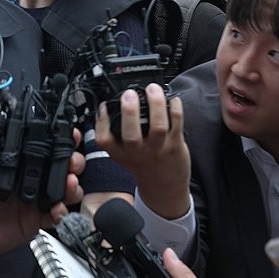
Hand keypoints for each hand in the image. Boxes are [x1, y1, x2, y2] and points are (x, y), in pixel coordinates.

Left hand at [0, 135, 83, 258]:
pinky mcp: (37, 219)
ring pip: (65, 188)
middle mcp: (30, 177)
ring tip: (69, 183)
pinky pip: (56, 216)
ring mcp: (36, 198)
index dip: (58, 136)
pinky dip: (62, 212)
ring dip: (72, 185)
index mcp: (16, 161)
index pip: (41, 144)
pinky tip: (58, 210)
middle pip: (62, 164)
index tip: (67, 132)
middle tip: (72, 160)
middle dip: (73, 160)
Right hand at [95, 85, 188, 219]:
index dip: (101, 122)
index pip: (104, 139)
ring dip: (155, 105)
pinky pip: (177, 124)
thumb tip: (108, 107)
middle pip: (131, 134)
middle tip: (129, 94)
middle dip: (129, 112)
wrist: (164, 188)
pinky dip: (175, 108)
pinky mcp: (175, 146)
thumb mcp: (122, 155)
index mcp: (120, 154)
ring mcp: (157, 150)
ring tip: (153, 89)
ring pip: (158, 127)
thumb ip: (115, 136)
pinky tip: (172, 99)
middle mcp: (137, 153)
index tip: (104, 106)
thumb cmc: (143, 167)